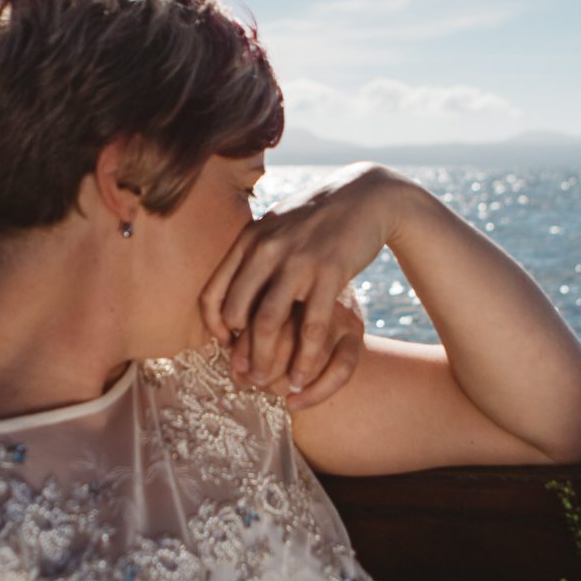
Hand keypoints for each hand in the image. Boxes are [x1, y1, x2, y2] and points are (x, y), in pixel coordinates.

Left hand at [200, 164, 403, 396]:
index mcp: (249, 239)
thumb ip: (254, 250)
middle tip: (246, 377)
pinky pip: (311, 327)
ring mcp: (298, 262)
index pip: (213, 292)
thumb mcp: (277, 224)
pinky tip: (302, 377)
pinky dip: (303, 358)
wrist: (367, 195)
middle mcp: (267, 249)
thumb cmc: (319, 216)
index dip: (214, 327)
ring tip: (270, 385)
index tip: (226, 346)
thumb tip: (231, 281)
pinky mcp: (331, 274)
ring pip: (268, 324)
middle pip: (238, 314)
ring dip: (265, 361)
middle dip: (239, 352)